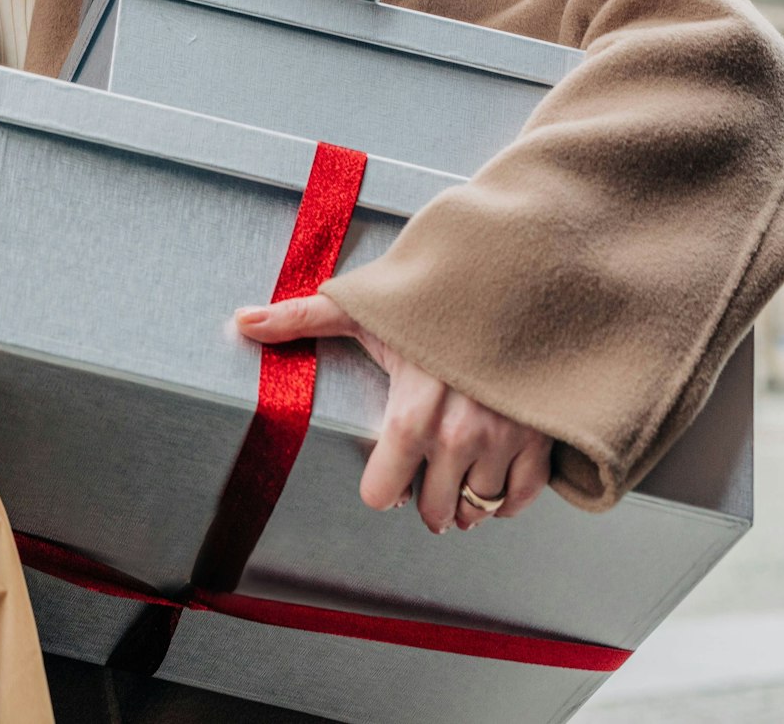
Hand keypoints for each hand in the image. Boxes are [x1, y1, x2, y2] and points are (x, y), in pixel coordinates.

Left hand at [235, 294, 551, 533]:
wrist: (514, 274)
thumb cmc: (437, 293)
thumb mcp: (366, 306)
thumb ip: (301, 318)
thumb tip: (242, 321)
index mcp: (412, 414)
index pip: (383, 492)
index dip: (379, 488)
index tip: (381, 476)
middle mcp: (460, 437)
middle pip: (432, 509)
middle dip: (420, 501)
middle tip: (417, 482)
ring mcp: (505, 441)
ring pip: (476, 508)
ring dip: (462, 503)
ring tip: (451, 482)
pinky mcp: (541, 438)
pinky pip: (522, 496)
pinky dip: (505, 499)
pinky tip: (489, 481)